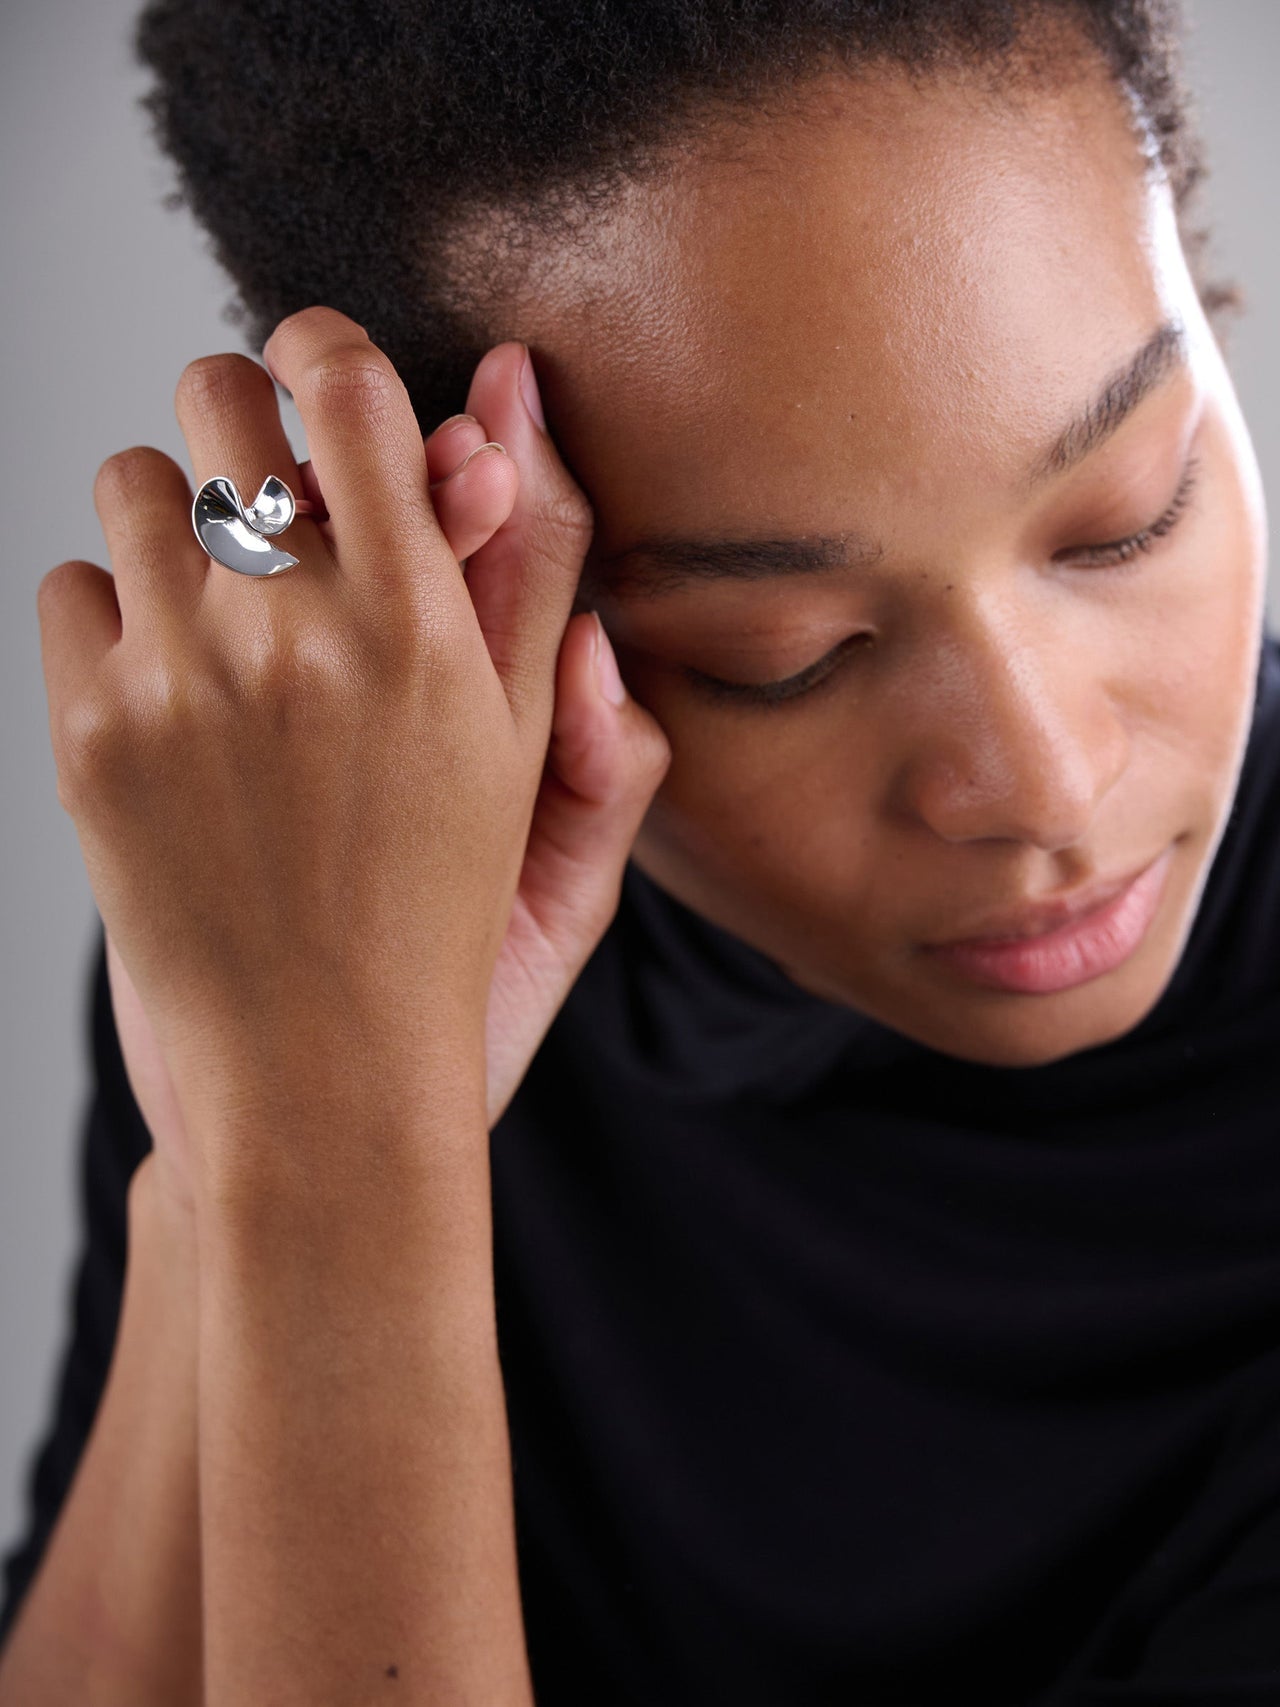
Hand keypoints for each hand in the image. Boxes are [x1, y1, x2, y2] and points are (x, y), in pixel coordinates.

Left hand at [38, 307, 667, 1198]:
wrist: (317, 1066)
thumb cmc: (438, 905)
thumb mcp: (519, 741)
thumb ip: (527, 563)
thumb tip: (508, 399)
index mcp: (421, 630)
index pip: (347, 387)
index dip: (325, 355)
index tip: (323, 381)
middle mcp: (292, 636)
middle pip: (217, 396)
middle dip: (244, 423)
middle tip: (273, 501)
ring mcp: (177, 682)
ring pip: (129, 478)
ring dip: (175, 518)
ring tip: (224, 613)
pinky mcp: (90, 734)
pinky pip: (68, 583)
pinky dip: (116, 615)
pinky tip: (173, 693)